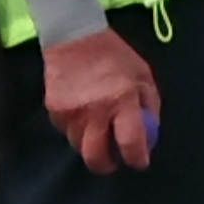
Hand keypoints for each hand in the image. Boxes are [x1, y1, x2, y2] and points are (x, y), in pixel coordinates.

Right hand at [39, 26, 159, 174]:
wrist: (74, 37)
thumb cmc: (115, 56)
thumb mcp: (143, 76)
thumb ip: (149, 106)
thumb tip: (150, 133)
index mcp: (122, 101)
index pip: (130, 142)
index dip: (137, 159)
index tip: (139, 162)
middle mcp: (95, 112)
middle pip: (96, 156)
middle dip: (107, 165)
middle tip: (114, 161)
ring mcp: (71, 113)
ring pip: (79, 146)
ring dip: (91, 145)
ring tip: (99, 135)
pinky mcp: (54, 110)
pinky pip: (66, 131)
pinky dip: (76, 130)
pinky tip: (84, 118)